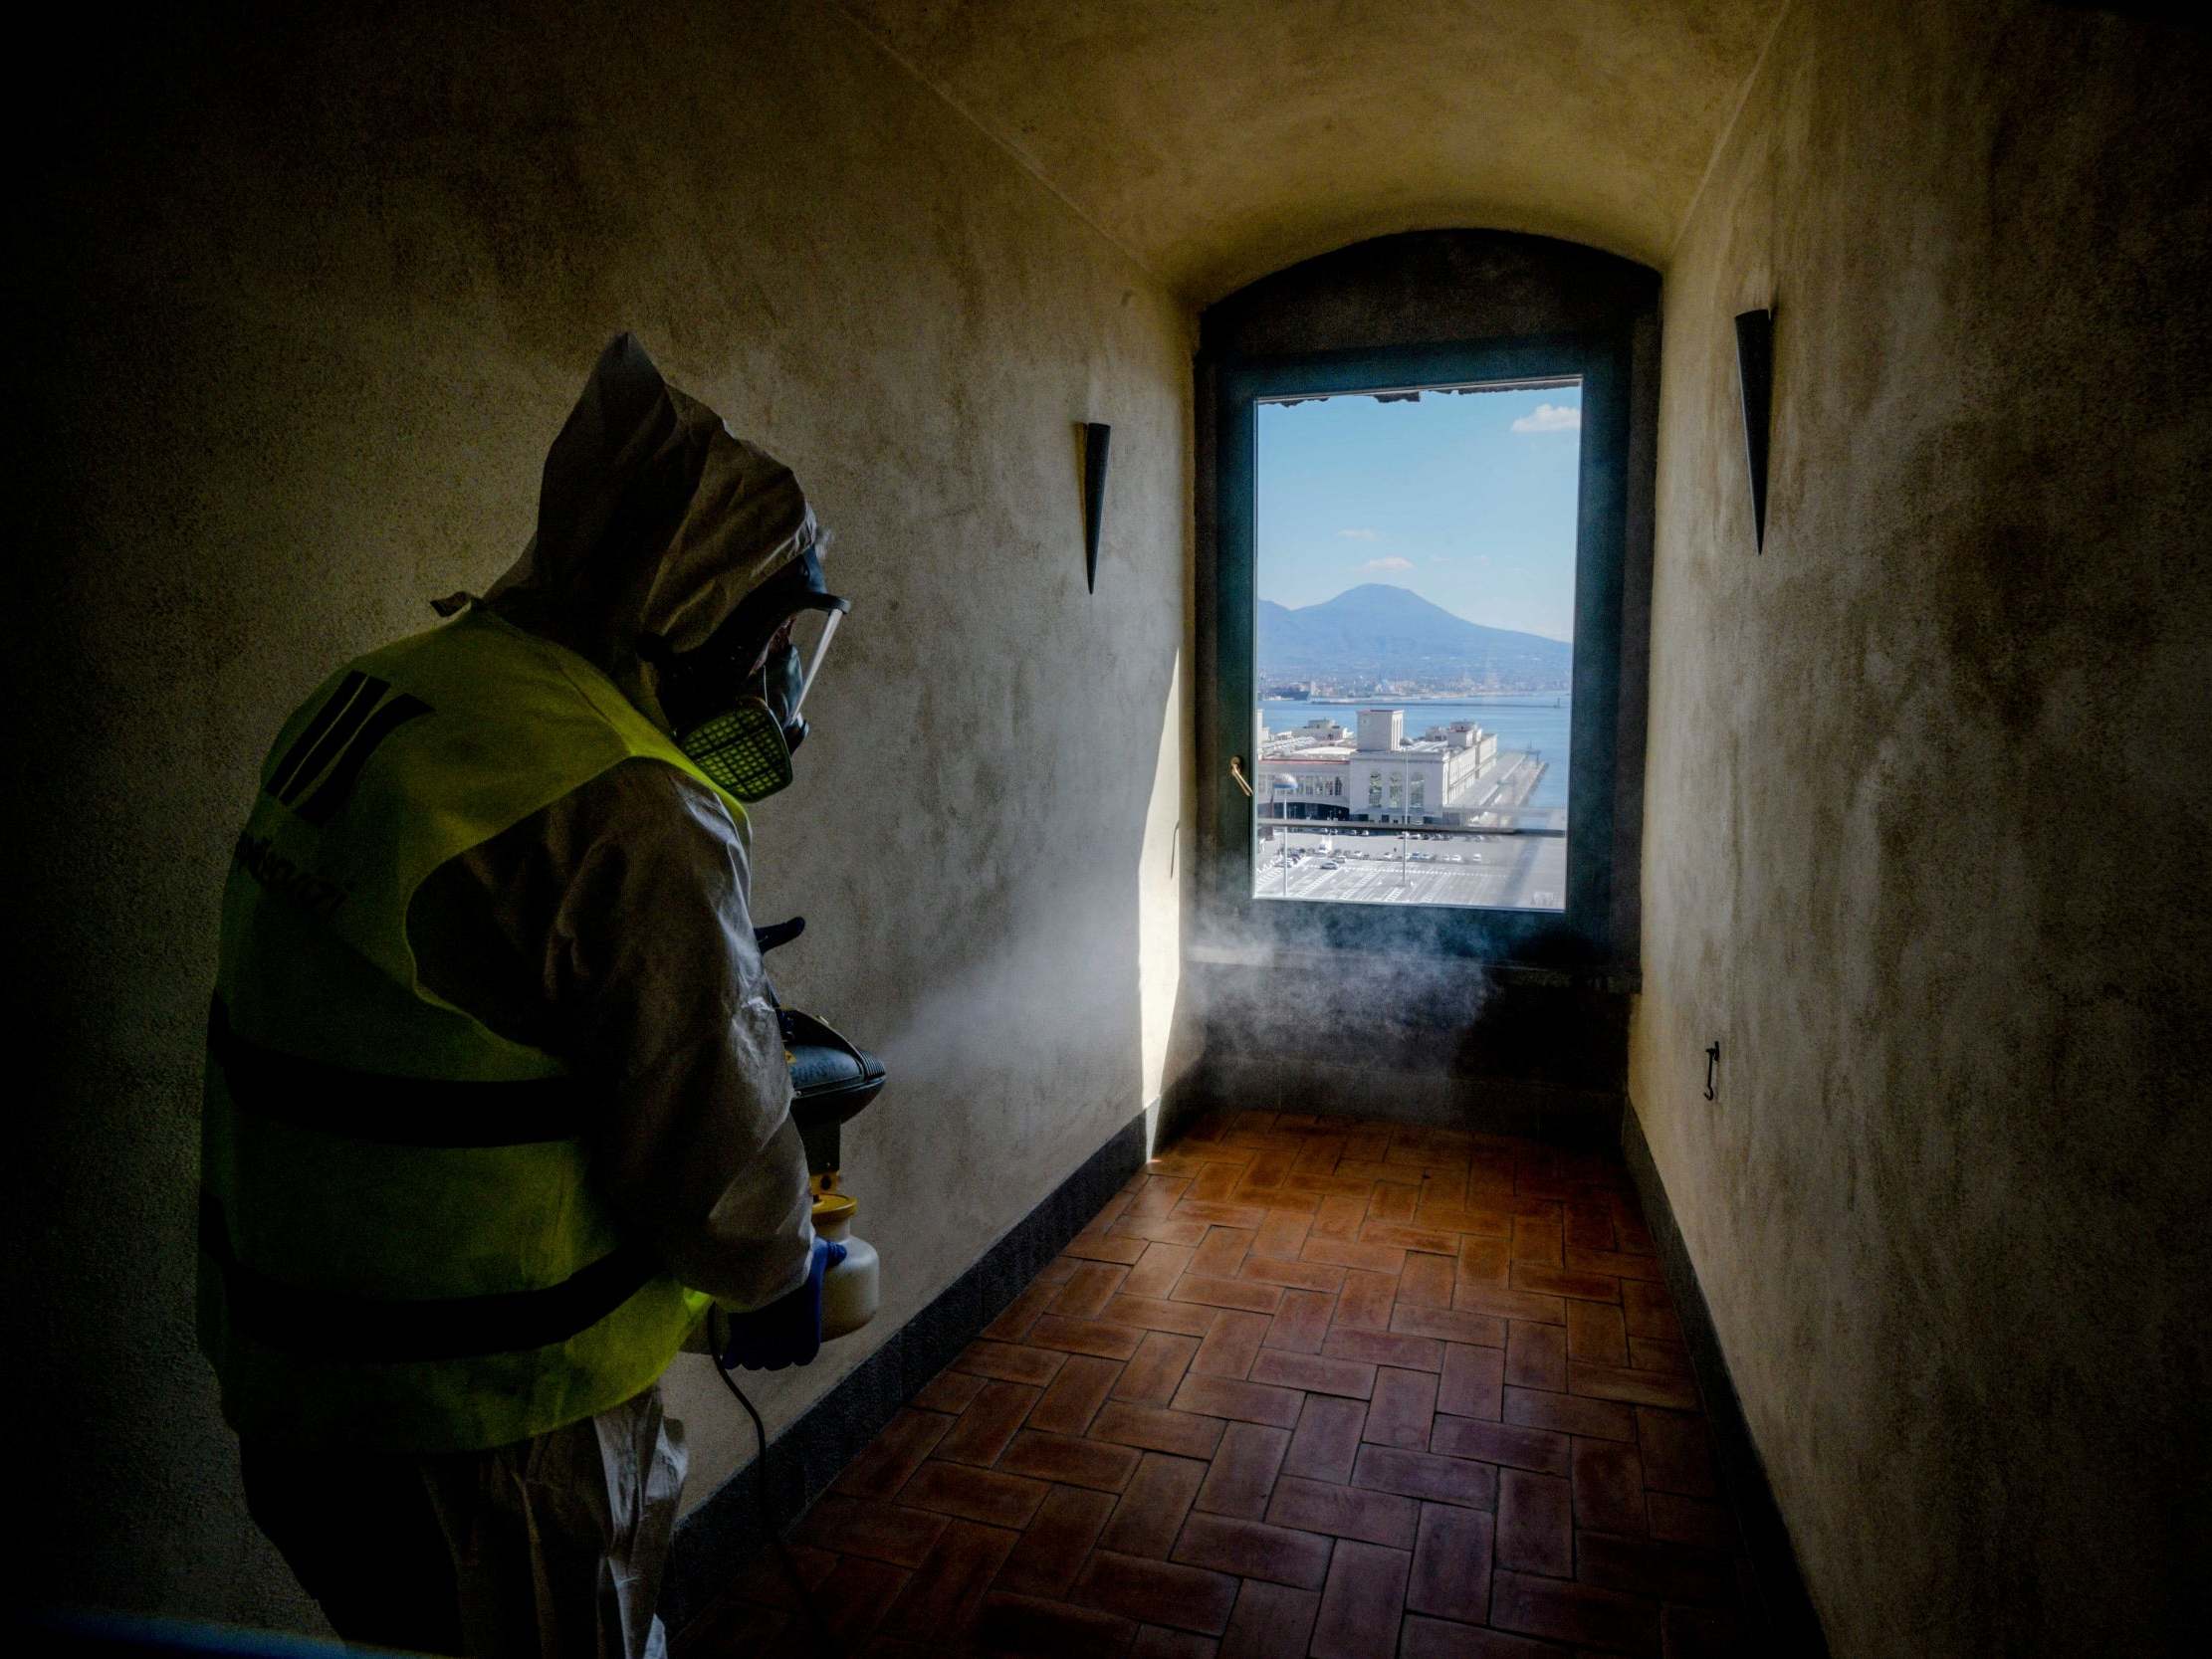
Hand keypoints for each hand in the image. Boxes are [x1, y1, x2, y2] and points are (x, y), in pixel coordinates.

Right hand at [717, 1237, 846, 1370]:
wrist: (761, 1264)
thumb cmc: (795, 1263)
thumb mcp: (818, 1255)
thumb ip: (831, 1255)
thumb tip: (840, 1252)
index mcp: (808, 1332)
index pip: (805, 1356)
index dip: (799, 1350)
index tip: (793, 1341)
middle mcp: (785, 1346)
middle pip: (777, 1362)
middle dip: (773, 1354)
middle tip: (768, 1339)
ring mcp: (759, 1345)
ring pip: (754, 1363)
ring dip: (752, 1356)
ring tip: (749, 1343)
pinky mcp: (737, 1339)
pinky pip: (733, 1358)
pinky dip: (731, 1356)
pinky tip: (730, 1352)